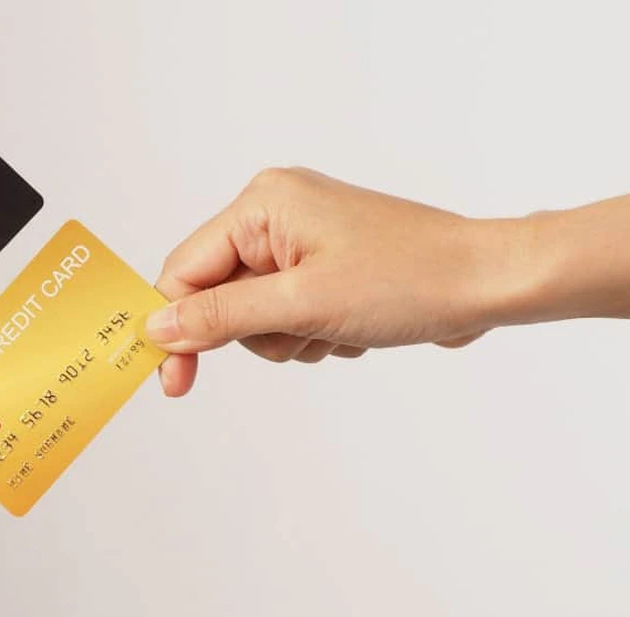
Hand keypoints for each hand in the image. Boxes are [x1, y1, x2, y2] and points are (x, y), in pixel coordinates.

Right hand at [146, 168, 546, 396]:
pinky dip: (312, 333)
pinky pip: (286, 316)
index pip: (184, 270)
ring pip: (252, 315)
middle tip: (300, 337)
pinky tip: (350, 327)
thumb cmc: (410, 279)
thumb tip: (156, 329)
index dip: (174, 327)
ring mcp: (300, 241)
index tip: (171, 381)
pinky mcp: (322, 266)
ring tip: (337, 328)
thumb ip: (221, 316)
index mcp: (262, 204)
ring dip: (289, 338)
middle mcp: (275, 214)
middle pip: (217, 296)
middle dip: (255, 331)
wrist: (490, 282)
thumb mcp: (302, 304)